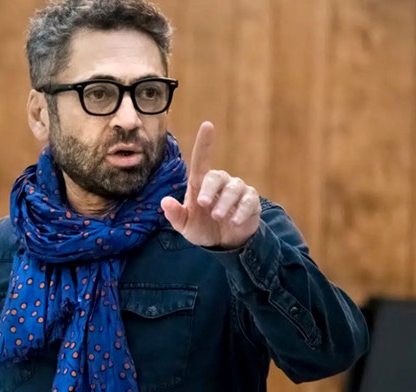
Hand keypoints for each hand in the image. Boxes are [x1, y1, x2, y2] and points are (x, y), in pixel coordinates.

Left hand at [160, 122, 260, 249]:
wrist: (223, 242)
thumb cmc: (202, 228)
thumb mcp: (185, 226)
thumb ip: (175, 215)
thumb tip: (164, 202)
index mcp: (201, 185)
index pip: (201, 160)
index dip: (204, 143)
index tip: (207, 125)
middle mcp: (220, 183)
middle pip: (216, 176)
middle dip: (209, 189)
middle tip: (203, 204)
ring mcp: (237, 191)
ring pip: (234, 188)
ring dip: (225, 203)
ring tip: (217, 216)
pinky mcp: (251, 202)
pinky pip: (249, 201)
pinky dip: (242, 211)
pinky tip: (234, 222)